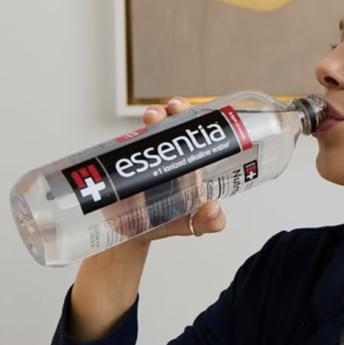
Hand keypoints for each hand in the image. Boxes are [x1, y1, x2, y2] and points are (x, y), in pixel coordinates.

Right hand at [138, 96, 226, 239]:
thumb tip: (214, 209)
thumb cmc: (163, 224)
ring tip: (153, 118)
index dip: (201, 121)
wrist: (129, 234)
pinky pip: (131, 140)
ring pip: (154, 126)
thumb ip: (206, 222)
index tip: (201, 115)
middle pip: (178, 123)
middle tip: (174, 110)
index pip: (200, 136)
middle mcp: (172, 155)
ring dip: (155, 115)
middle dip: (177, 110)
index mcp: (192, 165)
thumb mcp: (190, 225)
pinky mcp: (129, 158)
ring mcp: (150, 154)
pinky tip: (133, 132)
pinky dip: (131, 132)